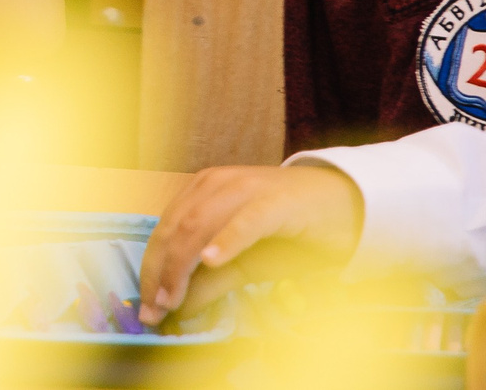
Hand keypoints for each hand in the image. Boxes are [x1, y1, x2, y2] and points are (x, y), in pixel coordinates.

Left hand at [137, 164, 361, 324]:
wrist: (348, 206)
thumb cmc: (294, 235)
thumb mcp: (248, 264)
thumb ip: (213, 282)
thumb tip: (179, 307)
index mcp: (201, 192)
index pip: (164, 232)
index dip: (151, 270)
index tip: (146, 307)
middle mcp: (215, 184)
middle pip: (174, 229)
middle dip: (161, 273)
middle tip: (155, 310)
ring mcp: (243, 188)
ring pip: (199, 224)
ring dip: (182, 265)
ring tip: (173, 299)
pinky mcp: (275, 200)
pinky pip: (245, 221)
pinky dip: (225, 240)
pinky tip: (211, 261)